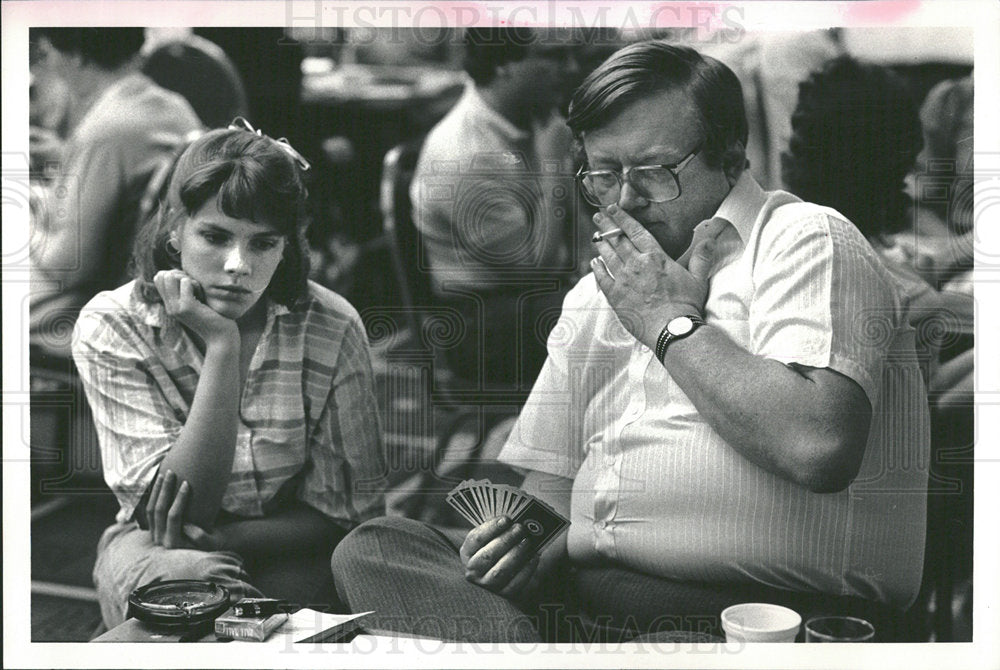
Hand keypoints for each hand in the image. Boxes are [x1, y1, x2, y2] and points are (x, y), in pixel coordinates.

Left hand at [145, 469, 224, 550]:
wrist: (204, 549)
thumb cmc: (210, 542)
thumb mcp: (210, 542)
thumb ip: (200, 537)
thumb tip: (187, 526)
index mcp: (173, 543)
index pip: (174, 516)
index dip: (179, 499)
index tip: (187, 483)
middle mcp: (161, 540)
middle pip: (159, 511)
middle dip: (165, 490)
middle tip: (172, 473)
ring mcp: (155, 534)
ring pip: (150, 510)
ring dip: (156, 491)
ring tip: (163, 475)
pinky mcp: (154, 529)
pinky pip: (148, 511)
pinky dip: (152, 496)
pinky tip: (157, 484)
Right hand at [153, 270, 237, 345]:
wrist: (221, 338)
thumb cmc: (213, 318)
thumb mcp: (196, 303)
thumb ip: (186, 292)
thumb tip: (181, 272)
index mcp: (170, 305)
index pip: (158, 278)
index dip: (173, 273)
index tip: (188, 282)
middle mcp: (169, 306)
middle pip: (162, 275)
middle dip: (179, 273)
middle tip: (195, 286)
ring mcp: (176, 307)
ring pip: (171, 277)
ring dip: (188, 278)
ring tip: (198, 291)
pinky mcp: (187, 307)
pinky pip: (186, 282)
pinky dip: (196, 283)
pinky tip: (203, 295)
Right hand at [460, 516, 540, 601]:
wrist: (500, 572)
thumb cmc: (496, 548)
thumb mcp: (490, 538)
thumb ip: (498, 529)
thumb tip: (513, 522)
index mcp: (467, 553)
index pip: (476, 539)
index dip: (491, 528)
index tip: (506, 519)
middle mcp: (473, 571)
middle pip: (488, 555)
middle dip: (506, 540)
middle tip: (520, 528)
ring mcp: (486, 586)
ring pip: (500, 571)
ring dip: (516, 554)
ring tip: (527, 541)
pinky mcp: (503, 595)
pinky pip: (515, 584)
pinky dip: (526, 569)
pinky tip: (534, 557)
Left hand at [590, 205, 716, 349]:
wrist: (672, 329)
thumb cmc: (686, 305)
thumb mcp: (698, 278)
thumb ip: (701, 257)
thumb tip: (710, 240)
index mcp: (655, 257)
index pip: (635, 231)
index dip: (623, 218)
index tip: (614, 209)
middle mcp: (636, 264)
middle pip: (618, 240)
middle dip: (607, 225)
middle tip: (599, 216)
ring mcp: (623, 280)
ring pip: (608, 256)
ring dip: (601, 244)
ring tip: (596, 236)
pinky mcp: (615, 296)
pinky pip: (601, 278)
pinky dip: (597, 269)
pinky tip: (594, 263)